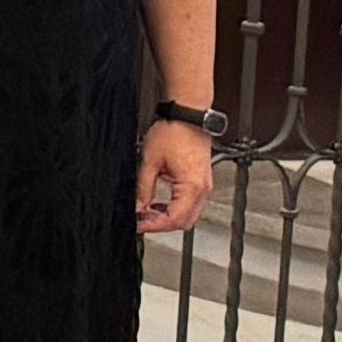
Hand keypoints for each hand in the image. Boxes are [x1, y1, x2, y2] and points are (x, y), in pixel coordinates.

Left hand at [133, 116, 213, 237]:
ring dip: (168, 216)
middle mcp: (203, 189)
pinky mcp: (201, 180)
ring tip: (146, 212)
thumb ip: (143, 188)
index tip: (139, 225)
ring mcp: (204, 185)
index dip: (154, 226)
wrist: (188, 116)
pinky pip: (190, 203)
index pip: (175, 219)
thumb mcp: (149, 161)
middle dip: (161, 224)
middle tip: (141, 220)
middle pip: (184, 222)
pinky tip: (158, 203)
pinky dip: (175, 207)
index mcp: (192, 187)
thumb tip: (137, 207)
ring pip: (189, 214)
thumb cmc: (173, 132)